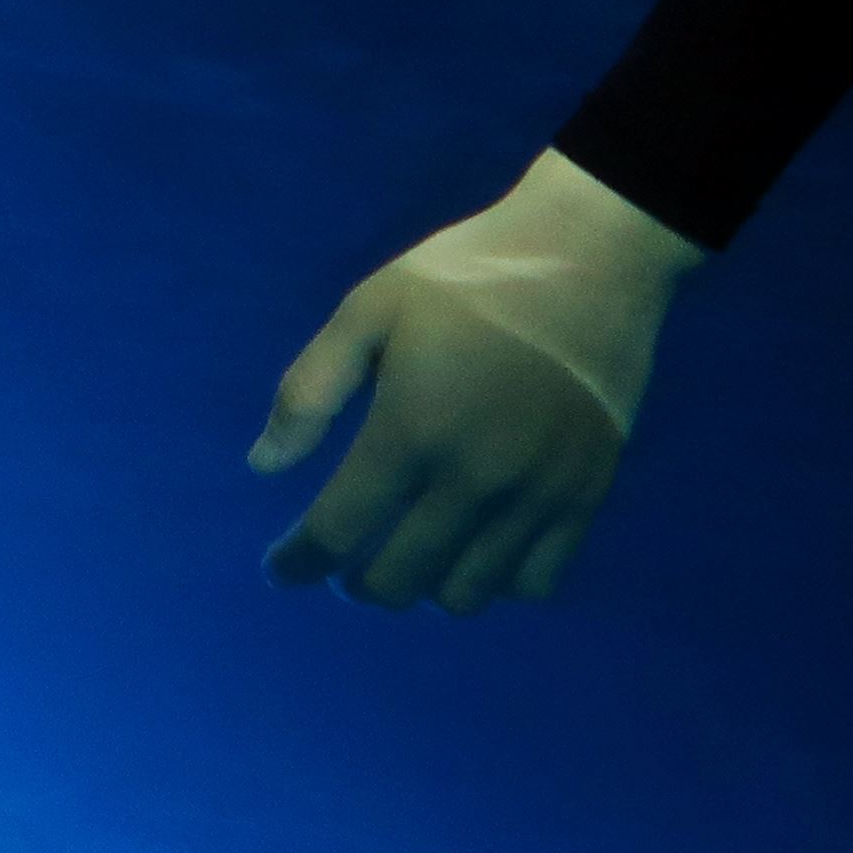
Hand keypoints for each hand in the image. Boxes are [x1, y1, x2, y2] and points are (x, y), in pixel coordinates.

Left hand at [249, 150, 707, 611]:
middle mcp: (474, 478)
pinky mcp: (586, 497)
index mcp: (411, 429)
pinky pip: (536, 582)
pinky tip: (476, 551)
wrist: (590, 256)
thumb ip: (309, 391)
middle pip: (397, 581)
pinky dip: (496, 581)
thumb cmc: (468, 278)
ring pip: (465, 596)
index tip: (279, 569)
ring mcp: (536, 495)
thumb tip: (262, 467)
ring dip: (423, 589)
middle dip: (354, 583)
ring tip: (409, 559)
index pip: (337, 532)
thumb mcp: (368, 310)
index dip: (295, 563)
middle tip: (342, 565)